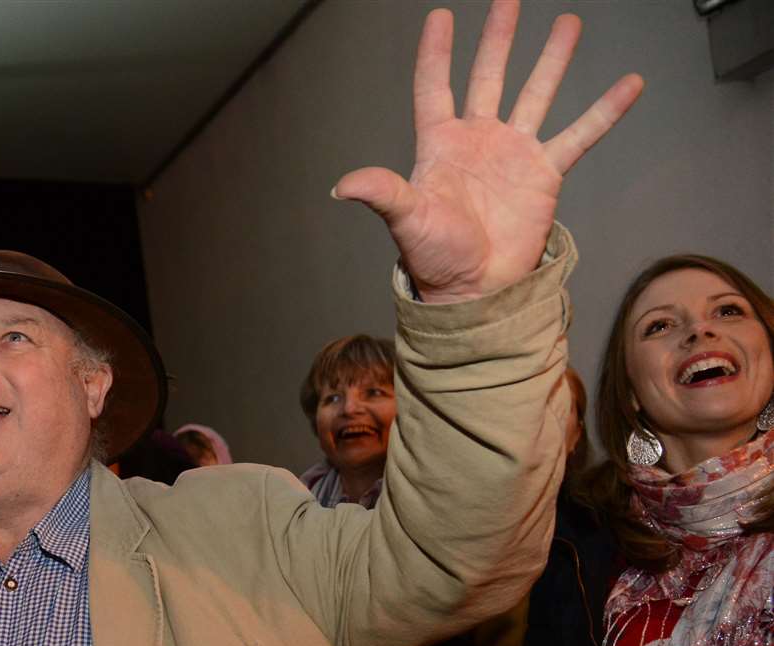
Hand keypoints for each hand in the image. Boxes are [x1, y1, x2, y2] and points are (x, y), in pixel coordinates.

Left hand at [335, 0, 642, 302]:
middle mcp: (478, 140)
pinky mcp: (545, 173)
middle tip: (509, 0)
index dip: (436, 54)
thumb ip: (382, 194)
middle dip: (498, 39)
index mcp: (439, 146)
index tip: (440, 17)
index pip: (435, 88)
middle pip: (488, 77)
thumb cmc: (434, 258)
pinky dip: (605, 111)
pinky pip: (580, 135)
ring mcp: (513, 153)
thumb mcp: (406, 221)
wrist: (474, 289)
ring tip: (569, 23)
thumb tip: (342, 185)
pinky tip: (630, 84)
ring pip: (536, 94)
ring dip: (552, 60)